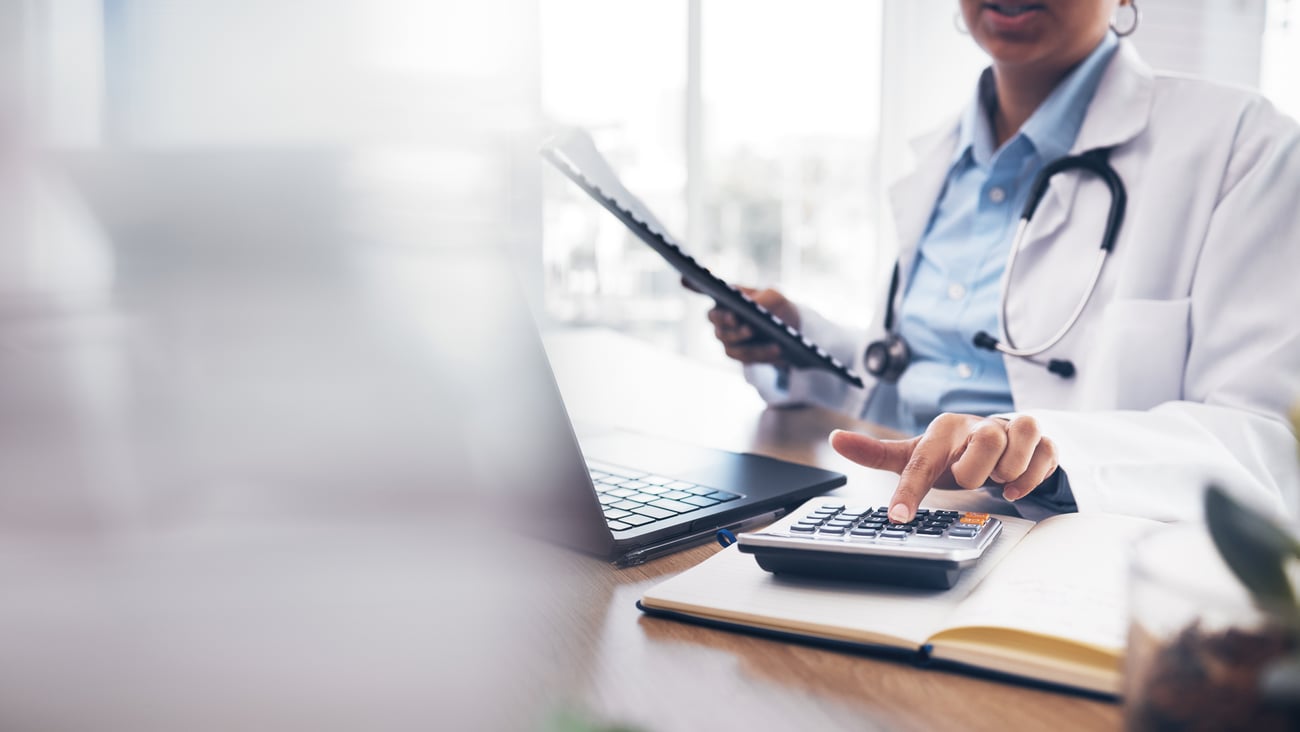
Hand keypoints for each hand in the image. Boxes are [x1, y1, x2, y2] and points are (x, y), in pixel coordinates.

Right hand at [683, 278, 799, 365]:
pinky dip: (760, 352)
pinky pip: (743, 355)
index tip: (684, 277)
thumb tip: (754, 306)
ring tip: (756, 332)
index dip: (692, 284)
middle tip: (735, 317)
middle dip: (723, 318)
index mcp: (726, 296)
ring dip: (741, 336)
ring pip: (727, 339)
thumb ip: (765, 298)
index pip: (704, 289)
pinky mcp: (737, 354)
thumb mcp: (776, 296)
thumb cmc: (777, 307)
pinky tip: (776, 349)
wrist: (789, 332)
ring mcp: (726, 336)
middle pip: (713, 317)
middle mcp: (720, 316)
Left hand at [829, 413, 1058, 522]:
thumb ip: (875, 452)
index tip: (897, 518)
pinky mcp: (1040, 442)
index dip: (909, 492)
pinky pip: (1047, 452)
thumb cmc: (949, 453)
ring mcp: (1012, 430)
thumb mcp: (912, 455)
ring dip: (1011, 467)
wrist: (990, 444)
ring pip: (1022, 434)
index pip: (921, 460)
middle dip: (978, 471)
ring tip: (997, 480)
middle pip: (987, 439)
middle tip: (971, 479)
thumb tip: (836, 437)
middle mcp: (978, 424)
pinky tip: (1015, 487)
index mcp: (943, 430)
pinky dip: (1033, 474)